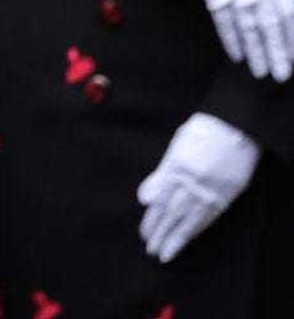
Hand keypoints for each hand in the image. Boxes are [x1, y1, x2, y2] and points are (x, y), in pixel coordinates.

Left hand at [138, 113, 259, 262]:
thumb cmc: (203, 131)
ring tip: (165, 254)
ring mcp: (209, 191)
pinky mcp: (225, 196)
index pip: (160, 201)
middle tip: (150, 249)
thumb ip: (160, 173)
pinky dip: (195, 231)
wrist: (236, 127)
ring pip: (189, 221)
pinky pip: (207, 218)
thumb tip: (144, 198)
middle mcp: (191, 183)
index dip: (151, 221)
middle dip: (160, 234)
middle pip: (172, 214)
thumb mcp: (176, 146)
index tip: (144, 235)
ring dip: (176, 239)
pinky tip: (187, 239)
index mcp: (176, 168)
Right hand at [184, 0, 293, 81]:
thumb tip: (286, 19)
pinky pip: (224, 20)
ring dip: (255, 51)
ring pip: (247, 27)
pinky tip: (237, 55)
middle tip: (281, 74)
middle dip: (276, 51)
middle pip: (269, 24)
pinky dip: (231, 39)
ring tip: (260, 71)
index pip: (288, 13)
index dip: (291, 37)